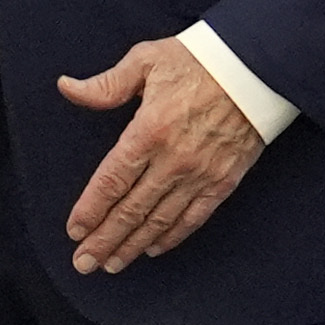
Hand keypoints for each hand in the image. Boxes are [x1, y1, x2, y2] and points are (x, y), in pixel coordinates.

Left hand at [57, 35, 266, 275]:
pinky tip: (153, 249)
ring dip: (132, 245)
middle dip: (105, 240)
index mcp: (149, 130)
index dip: (91, 209)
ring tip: (112, 264)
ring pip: (159, 220)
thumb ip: (106, 84)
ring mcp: (200, 174)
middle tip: (84, 263)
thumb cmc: (199, 60)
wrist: (257, 67)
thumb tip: (67, 88)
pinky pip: (193, 217)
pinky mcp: (223, 181)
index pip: (112, 180)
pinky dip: (171, 236)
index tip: (75, 231)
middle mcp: (173, 159)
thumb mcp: (146, 61)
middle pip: (131, 210)